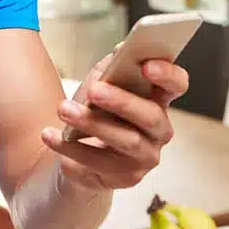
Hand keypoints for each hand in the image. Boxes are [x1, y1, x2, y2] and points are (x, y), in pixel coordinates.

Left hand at [40, 48, 188, 192]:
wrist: (79, 150)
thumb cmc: (97, 110)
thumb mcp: (103, 82)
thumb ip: (114, 66)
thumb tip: (123, 50)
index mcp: (159, 99)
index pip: (177, 85)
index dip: (168, 75)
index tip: (146, 66)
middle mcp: (160, 130)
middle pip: (152, 116)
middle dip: (122, 101)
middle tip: (94, 90)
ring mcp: (145, 157)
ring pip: (126, 140)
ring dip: (92, 123)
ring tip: (64, 109)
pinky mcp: (126, 178)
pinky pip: (98, 163)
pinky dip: (71, 147)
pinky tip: (50, 135)